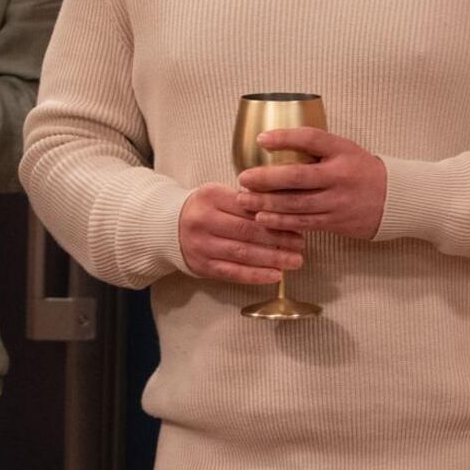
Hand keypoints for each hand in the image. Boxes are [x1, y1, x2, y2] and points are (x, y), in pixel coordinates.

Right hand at [177, 183, 305, 284]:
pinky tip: (275, 275)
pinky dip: (256, 275)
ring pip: (242, 254)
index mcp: (210, 197)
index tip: (295, 220)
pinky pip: (233, 272)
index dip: (273, 215)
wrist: (168, 227)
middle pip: (247, 231)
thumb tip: (282, 207)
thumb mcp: (218, 194)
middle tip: (301, 243)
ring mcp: (202, 246)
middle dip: (278, 238)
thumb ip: (244, 200)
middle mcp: (203, 221)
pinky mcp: (203, 266)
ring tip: (295, 260)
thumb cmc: (203, 209)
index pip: (247, 206)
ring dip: (272, 258)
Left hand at [236, 127, 387, 239]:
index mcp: (342, 150)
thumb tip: (275, 144)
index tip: (261, 139)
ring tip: (246, 200)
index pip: (311, 139)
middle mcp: (340, 175)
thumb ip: (317, 149)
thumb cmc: (361, 170)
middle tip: (244, 178)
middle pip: (297, 176)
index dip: (285, 138)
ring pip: (297, 204)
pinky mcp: (336, 221)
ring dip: (267, 203)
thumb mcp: (344, 150)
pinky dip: (281, 221)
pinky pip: (304, 223)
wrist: (394, 198)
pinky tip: (263, 218)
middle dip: (266, 178)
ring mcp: (338, 201)